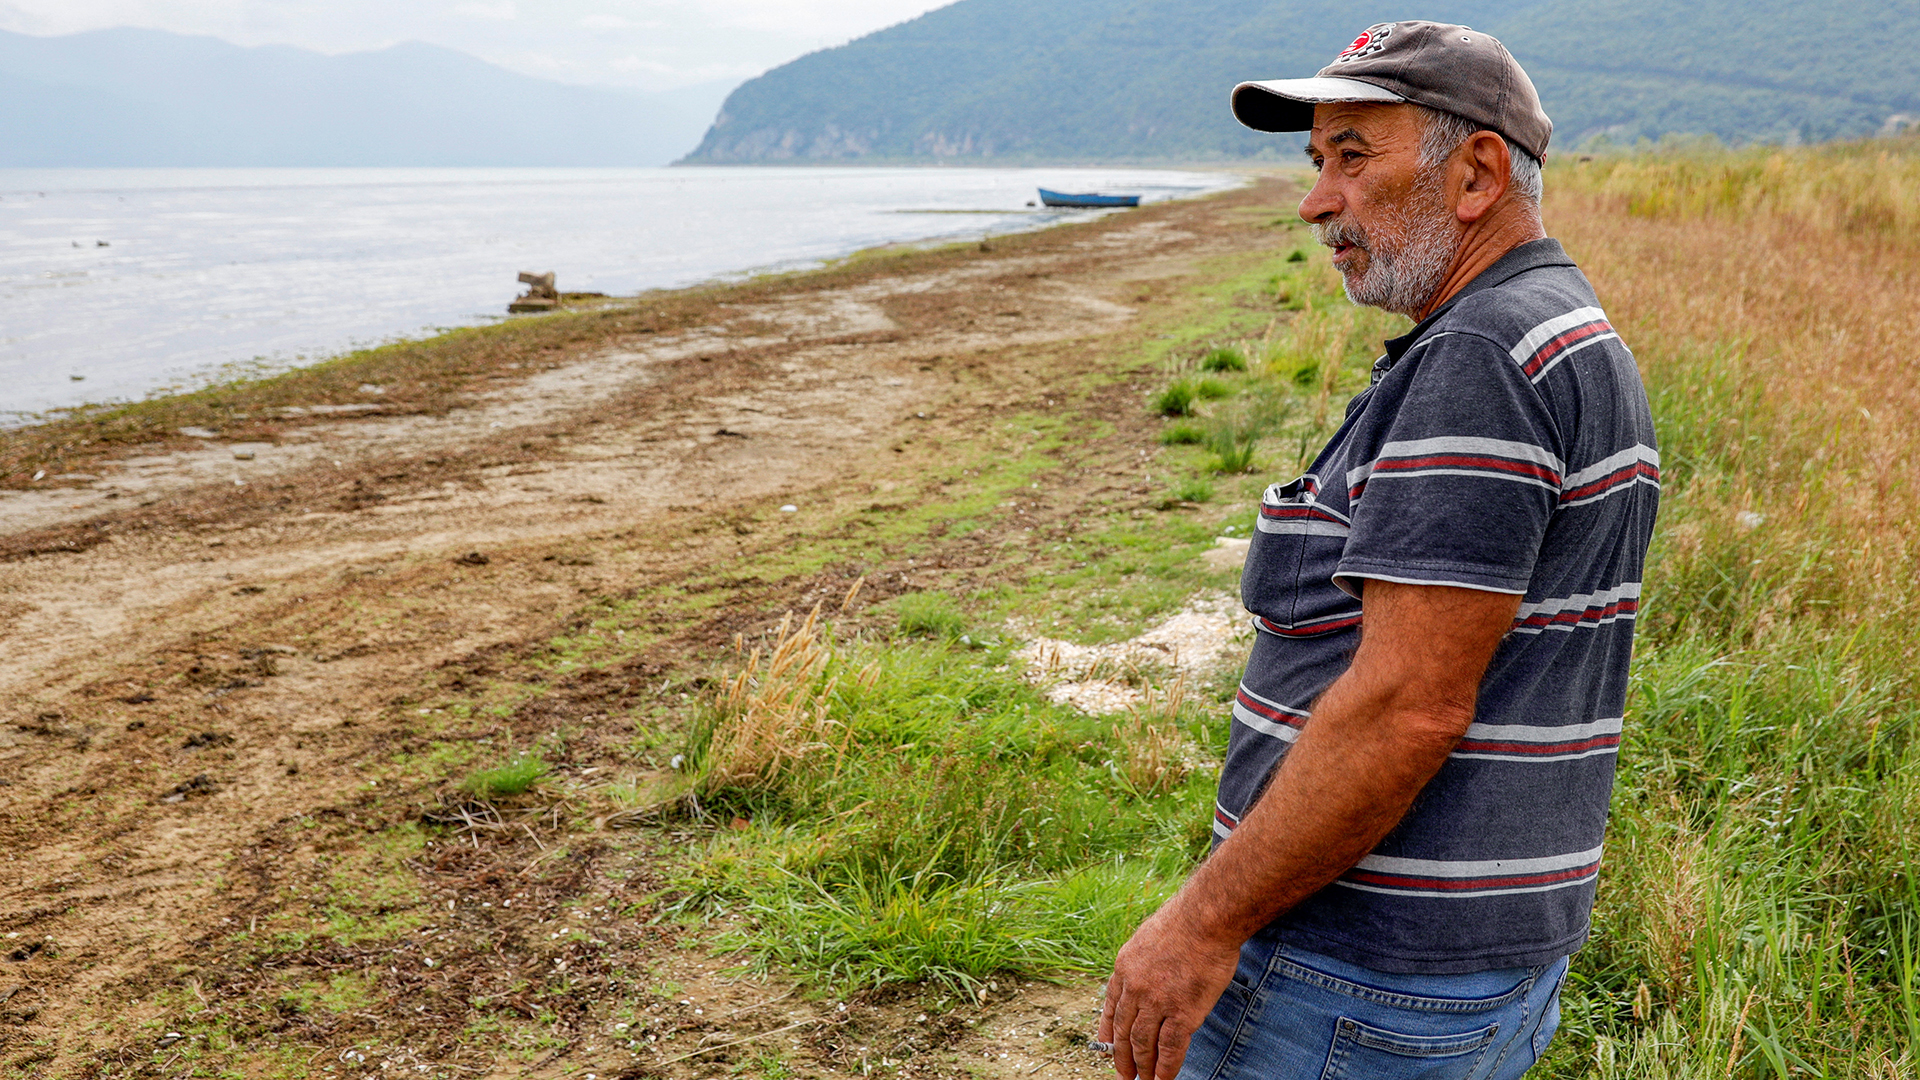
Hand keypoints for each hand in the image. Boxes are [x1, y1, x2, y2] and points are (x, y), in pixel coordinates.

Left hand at [1097, 901, 1241, 1079]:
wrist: (1205, 919)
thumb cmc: (1184, 921)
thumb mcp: (1147, 937)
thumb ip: (1143, 960)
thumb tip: (1147, 973)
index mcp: (1124, 968)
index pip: (1110, 1007)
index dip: (1108, 1031)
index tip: (1106, 1047)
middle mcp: (1135, 988)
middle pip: (1124, 1030)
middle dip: (1122, 1056)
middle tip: (1123, 1074)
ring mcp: (1157, 1002)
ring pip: (1143, 1044)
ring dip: (1142, 1066)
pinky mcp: (1182, 1013)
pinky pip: (1170, 1048)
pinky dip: (1165, 1067)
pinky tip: (1163, 1079)